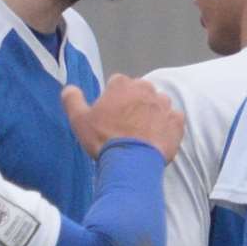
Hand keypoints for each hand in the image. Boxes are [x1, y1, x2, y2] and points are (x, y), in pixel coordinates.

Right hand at [62, 74, 186, 161]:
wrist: (131, 162)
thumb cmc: (103, 138)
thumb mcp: (79, 120)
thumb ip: (72, 99)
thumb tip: (69, 88)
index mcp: (122, 85)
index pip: (117, 83)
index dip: (112, 98)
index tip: (110, 113)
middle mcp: (146, 89)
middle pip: (140, 91)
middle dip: (134, 102)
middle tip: (126, 124)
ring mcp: (164, 105)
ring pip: (158, 103)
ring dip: (152, 113)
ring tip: (142, 132)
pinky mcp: (177, 122)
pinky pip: (174, 119)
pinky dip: (167, 126)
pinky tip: (157, 138)